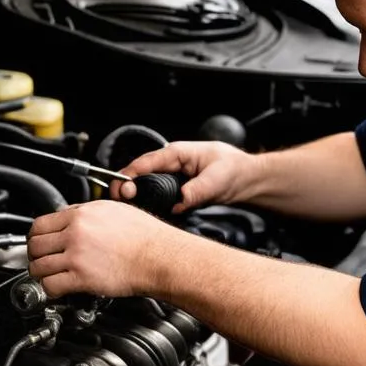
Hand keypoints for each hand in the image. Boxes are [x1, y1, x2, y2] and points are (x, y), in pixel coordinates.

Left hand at [27, 201, 169, 298]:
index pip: (40, 224)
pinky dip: (49, 289)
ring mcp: (77, 255)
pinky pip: (50, 285)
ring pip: (38, 265)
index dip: (36, 236)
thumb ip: (87, 212)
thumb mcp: (114, 210)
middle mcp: (76, 232)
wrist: (159, 256)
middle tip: (41, 260)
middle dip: (35, 254)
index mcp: (82, 214)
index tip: (39, 243)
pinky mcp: (82, 277)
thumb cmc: (145, 236)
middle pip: (35, 244)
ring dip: (40, 273)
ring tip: (48, 276)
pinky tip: (57, 288)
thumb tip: (70, 215)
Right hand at [111, 141, 259, 213]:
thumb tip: (180, 202)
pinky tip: (142, 212)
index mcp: (177, 153)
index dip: (129, 175)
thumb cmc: (234, 170)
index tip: (120, 190)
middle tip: (119, 201)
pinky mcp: (175, 189)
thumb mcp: (217, 179)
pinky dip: (147, 202)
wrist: (246, 179)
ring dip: (135, 195)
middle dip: (126, 186)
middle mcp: (171, 163)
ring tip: (125, 208)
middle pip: (139, 173)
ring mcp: (172, 176)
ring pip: (145, 184)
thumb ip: (197, 190)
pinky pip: (156, 194)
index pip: (145, 162)